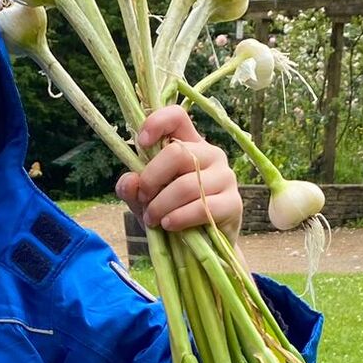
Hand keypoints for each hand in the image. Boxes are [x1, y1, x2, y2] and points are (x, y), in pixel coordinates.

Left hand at [116, 107, 241, 243]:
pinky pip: (203, 207)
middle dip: (152, 179)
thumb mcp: (146, 201)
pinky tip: (169, 225)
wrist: (200, 246)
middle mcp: (210, 154)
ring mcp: (225, 177)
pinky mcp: (233, 202)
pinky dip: (180, 218)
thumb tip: (130, 180)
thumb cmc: (173, 214)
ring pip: (186, 185)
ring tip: (153, 219)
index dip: (156, 123)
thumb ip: (133, 190)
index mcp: (189, 144)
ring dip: (162, 205)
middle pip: (177, 152)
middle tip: (144, 199)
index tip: (141, 143)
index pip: (177, 116)